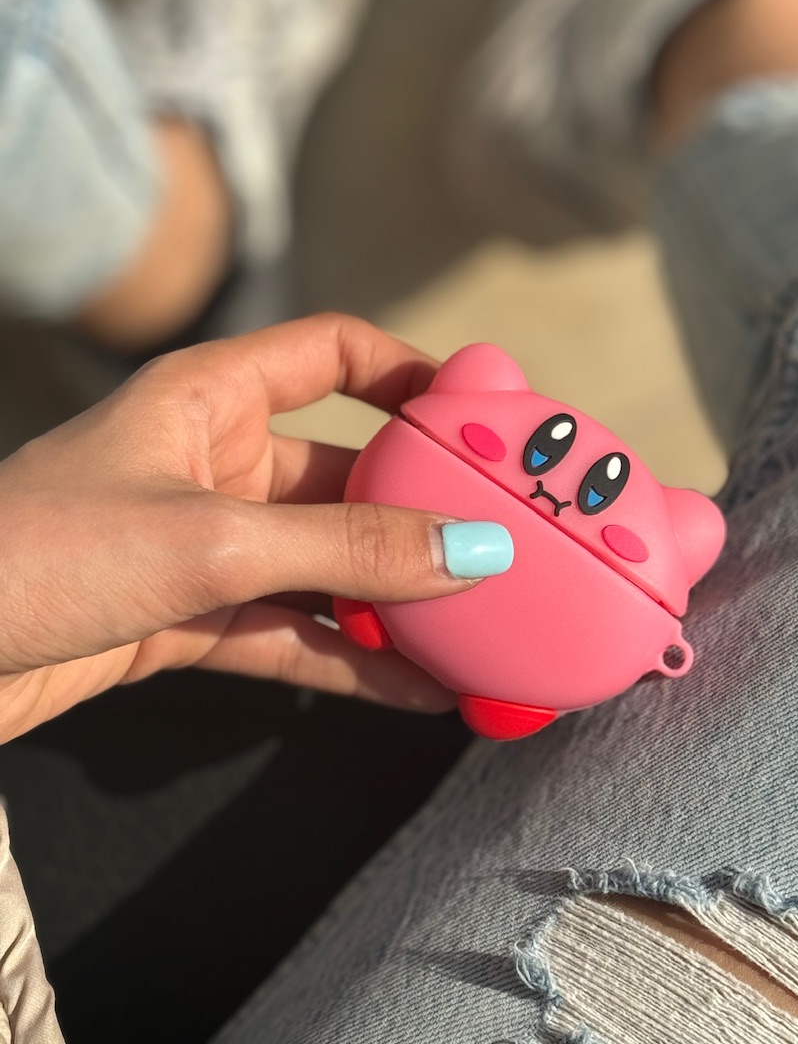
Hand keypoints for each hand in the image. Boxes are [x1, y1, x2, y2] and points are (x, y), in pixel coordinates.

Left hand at [0, 315, 506, 741]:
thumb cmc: (34, 555)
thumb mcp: (210, 542)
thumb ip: (345, 550)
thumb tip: (470, 550)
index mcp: (210, 397)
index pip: (333, 354)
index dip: (411, 375)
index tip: (483, 418)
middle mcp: (215, 464)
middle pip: (347, 475)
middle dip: (423, 515)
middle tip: (505, 548)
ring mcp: (205, 544)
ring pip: (325, 567)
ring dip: (394, 603)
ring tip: (476, 635)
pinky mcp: (189, 618)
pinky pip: (291, 633)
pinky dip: (349, 661)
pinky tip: (414, 690)